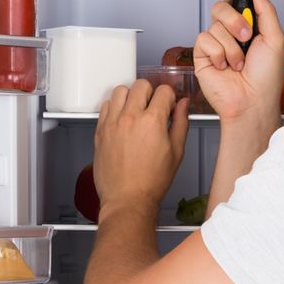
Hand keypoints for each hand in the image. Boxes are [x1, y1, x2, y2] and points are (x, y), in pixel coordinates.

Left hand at [94, 79, 189, 218]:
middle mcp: (130, 118)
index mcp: (152, 122)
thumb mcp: (176, 152)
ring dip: (130, 95)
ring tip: (135, 109)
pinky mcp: (100, 131)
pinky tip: (121, 118)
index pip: (163, 91)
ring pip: (120, 90)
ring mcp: (112, 123)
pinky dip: (114, 107)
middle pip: (141, 85)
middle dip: (151, 92)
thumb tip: (182, 106)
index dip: (169, 97)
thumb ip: (180, 123)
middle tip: (153, 106)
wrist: (128, 199)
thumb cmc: (151, 182)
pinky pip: (105, 105)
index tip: (168, 105)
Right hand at [192, 0, 283, 135]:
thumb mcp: (275, 38)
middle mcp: (230, 33)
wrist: (252, 102)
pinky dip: (219, 53)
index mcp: (248, 26)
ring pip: (215, 25)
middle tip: (246, 36)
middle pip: (221, 6)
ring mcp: (216, 44)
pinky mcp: (203, 56)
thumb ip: (266, 10)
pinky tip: (226, 67)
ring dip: (232, 45)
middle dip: (234, 19)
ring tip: (239, 63)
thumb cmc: (267, 78)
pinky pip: (205, 40)